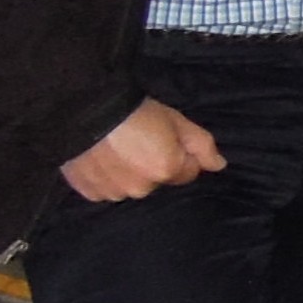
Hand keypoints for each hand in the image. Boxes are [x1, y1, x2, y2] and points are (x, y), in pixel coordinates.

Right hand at [61, 99, 224, 202]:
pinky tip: (98, 158)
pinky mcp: (89, 193)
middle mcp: (141, 188)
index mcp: (166, 170)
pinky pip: (105, 189)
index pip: (188, 172)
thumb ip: (202, 145)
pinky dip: (105, 177)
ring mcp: (113, 193)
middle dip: (153, 164)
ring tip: (114, 148)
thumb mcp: (176, 120)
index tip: (165, 138)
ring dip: (128, 173)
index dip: (181, 154)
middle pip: (158, 180)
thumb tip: (220, 165)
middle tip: (137, 140)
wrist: (83, 109)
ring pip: (131, 186)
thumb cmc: (134, 111)